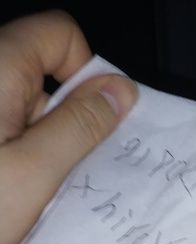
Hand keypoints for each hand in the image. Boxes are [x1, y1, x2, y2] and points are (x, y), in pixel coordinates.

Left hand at [0, 10, 136, 243]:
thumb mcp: (36, 171)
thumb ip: (82, 125)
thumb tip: (120, 92)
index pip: (60, 35)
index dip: (87, 73)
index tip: (95, 120)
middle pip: (46, 73)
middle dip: (68, 118)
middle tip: (60, 168)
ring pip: (29, 107)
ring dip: (46, 144)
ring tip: (32, 188)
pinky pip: (9, 130)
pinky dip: (24, 155)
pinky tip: (16, 191)